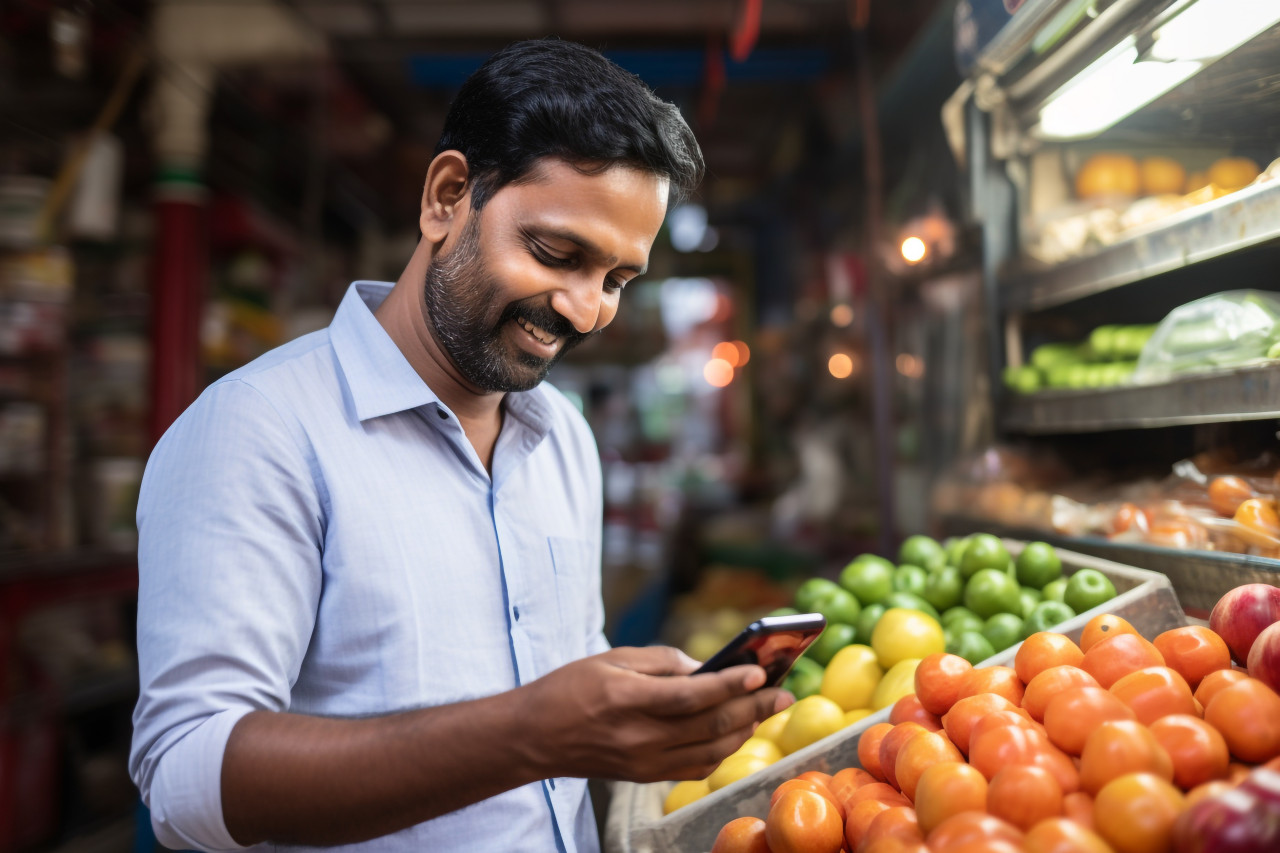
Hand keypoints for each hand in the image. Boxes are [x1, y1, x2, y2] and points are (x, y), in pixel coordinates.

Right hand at [517, 646, 792, 782]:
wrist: (532, 736)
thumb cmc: (571, 687)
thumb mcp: (613, 658)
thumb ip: (662, 661)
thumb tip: (706, 668)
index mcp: (628, 701)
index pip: (692, 696)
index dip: (730, 685)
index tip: (760, 672)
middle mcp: (639, 737)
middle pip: (711, 726)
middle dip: (754, 708)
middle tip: (783, 693)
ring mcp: (644, 762)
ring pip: (710, 752)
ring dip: (744, 731)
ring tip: (765, 710)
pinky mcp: (644, 776)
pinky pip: (694, 767)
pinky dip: (721, 751)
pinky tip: (735, 733)